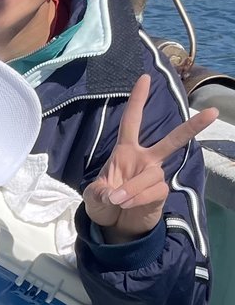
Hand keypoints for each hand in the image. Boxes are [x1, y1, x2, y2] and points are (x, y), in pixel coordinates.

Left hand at [83, 75, 217, 243]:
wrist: (114, 226)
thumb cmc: (104, 202)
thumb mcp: (93, 196)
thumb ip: (99, 191)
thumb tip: (114, 193)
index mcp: (126, 151)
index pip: (131, 121)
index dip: (137, 100)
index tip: (144, 78)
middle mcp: (144, 159)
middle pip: (171, 140)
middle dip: (192, 127)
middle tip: (212, 112)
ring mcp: (154, 175)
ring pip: (151, 175)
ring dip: (131, 188)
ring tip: (117, 200)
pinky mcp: (160, 193)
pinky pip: (154, 191)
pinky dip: (138, 198)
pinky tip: (127, 205)